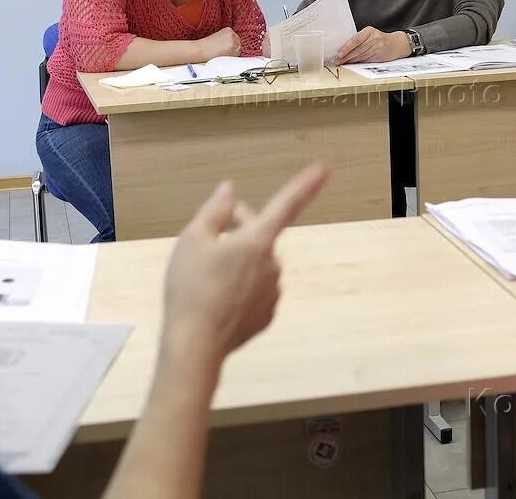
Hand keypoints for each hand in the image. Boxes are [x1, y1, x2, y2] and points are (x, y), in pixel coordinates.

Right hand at [161, 165, 329, 362]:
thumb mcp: (192, 240)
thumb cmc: (190, 288)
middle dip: (239, 229)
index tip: (325, 169)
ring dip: (239, 260)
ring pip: (256, 262)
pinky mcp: (267, 314)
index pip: (286, 204)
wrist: (195, 345)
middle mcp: (273, 264)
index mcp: (257, 240)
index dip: (305, 184)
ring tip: (208, 275)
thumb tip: (229, 192)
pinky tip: (218, 297)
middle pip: (259, 234)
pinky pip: (256, 289)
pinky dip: (241, 286)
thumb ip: (214, 211)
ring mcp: (273, 291)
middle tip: (207, 239)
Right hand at [198, 27, 240, 59]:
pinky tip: (223, 56)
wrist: (200, 49)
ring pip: (238, 50)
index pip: (236, 39)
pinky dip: (231, 57)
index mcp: (228, 30)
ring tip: (222, 54)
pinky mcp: (232, 48)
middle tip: (223, 52)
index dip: (231, 45)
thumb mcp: (218, 37)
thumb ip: (227, 39)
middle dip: (233, 49)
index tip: (225, 48)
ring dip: (232, 54)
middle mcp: (232, 34)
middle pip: (238, 44)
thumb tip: (234, 46)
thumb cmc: (207, 46)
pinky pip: (236, 55)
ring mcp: (233, 41)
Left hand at [335, 27, 410, 64]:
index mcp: (369, 31)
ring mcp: (377, 48)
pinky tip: (351, 63)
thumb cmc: (381, 39)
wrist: (397, 44)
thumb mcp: (371, 34)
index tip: (339, 54)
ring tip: (342, 63)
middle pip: (357, 50)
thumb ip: (360, 39)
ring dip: (350, 60)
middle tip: (337, 60)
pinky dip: (357, 62)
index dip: (347, 48)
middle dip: (346, 56)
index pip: (356, 40)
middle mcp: (374, 39)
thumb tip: (344, 47)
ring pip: (361, 56)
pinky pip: (365, 60)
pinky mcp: (379, 57)